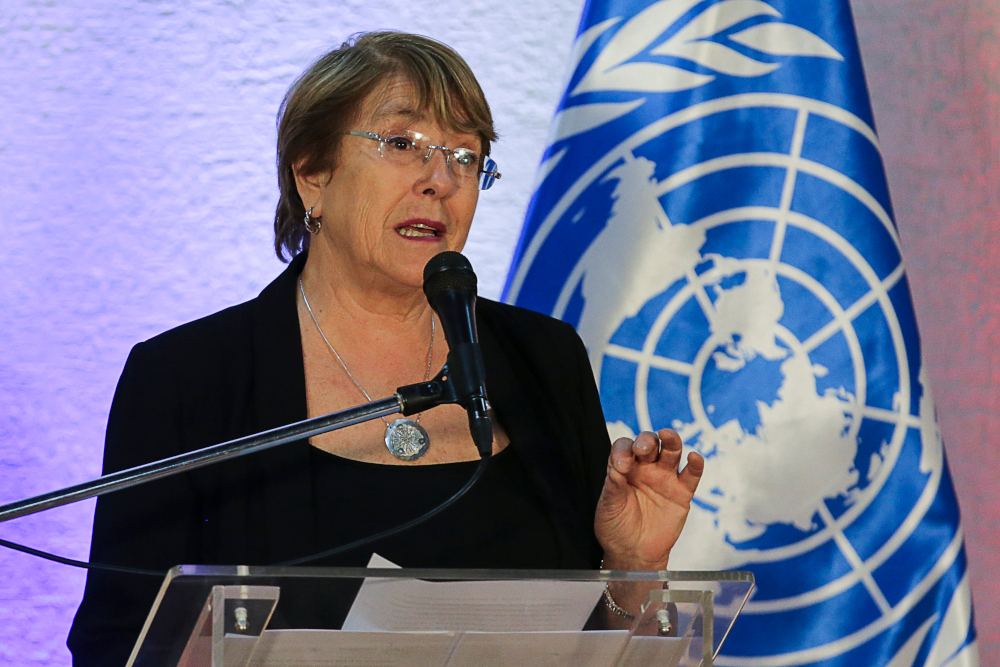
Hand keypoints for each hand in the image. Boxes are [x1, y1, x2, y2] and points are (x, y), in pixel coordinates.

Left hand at [595, 428, 703, 569]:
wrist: (634, 553)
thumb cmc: (616, 528)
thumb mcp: (608, 507)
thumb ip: (613, 486)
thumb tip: (617, 467)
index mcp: (624, 467)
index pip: (624, 447)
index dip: (623, 451)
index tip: (621, 466)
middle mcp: (645, 468)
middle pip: (649, 443)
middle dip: (646, 440)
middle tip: (642, 449)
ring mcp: (664, 478)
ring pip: (671, 452)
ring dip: (671, 441)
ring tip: (667, 435)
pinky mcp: (682, 493)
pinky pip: (692, 475)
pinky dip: (696, 464)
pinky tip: (694, 457)